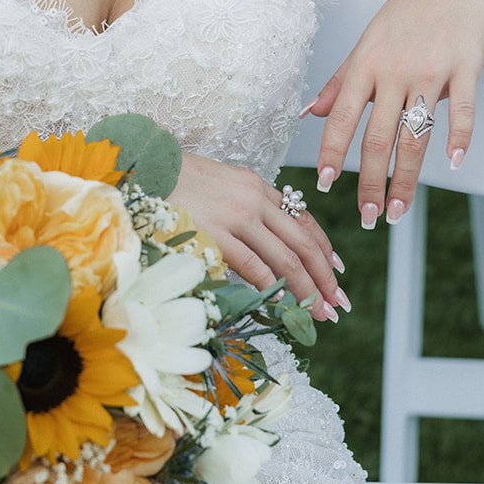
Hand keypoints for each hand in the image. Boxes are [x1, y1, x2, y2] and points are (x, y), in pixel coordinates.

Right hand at [170, 152, 347, 322]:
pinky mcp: (216, 235)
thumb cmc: (176, 183)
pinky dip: (272, 288)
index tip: (336, 272)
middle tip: (337, 303)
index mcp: (258, 187)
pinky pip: (254, 267)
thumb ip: (246, 209)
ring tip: (317, 313)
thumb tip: (264, 240)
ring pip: (286, 259)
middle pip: (303, 243)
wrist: (145, 170)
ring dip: (306, 290)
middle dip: (325, 277)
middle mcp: (255, 200)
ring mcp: (237, 218)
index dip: (325, 249)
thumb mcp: (221, 186)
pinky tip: (282, 305)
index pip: (303, 220)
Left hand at [304, 0, 483, 226]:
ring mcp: (430, 71)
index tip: (324, 185)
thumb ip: (340, 82)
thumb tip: (310, 114)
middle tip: (367, 216)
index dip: (331, 153)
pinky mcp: (465, 69)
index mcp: (365, 65)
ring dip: (406, 177)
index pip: (342, 117)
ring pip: (415, 134)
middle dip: (370, 182)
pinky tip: (454, 163)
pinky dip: (459, 138)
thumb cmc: (409, 16)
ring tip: (397, 209)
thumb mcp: (367, 43)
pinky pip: (461, 110)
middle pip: (378, 137)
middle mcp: (394, 70)